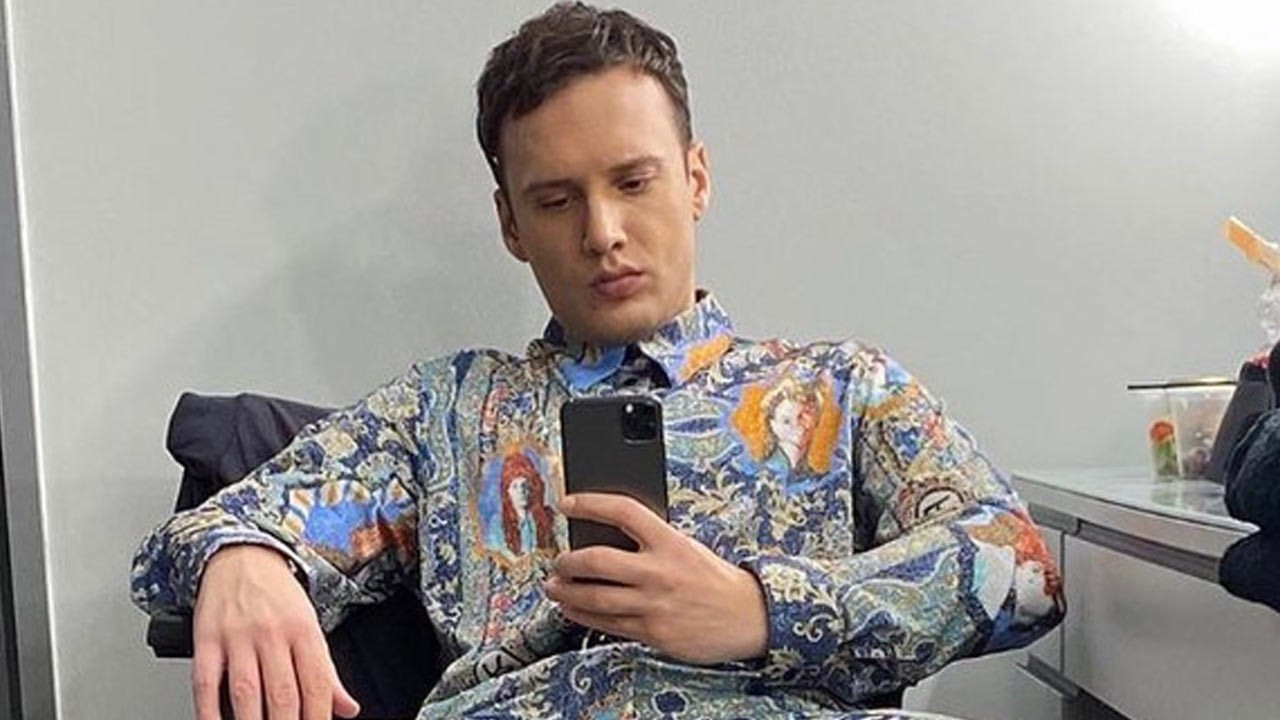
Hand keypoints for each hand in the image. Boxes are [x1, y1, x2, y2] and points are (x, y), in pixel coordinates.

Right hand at [192, 545, 359, 719]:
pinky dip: (209, 712)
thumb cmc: (277, 594)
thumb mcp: (310, 624)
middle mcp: (272, 633)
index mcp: (303, 630)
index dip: (318, 717)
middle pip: (282, 694)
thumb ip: (327, 671)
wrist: (241, 555)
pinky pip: (205, 683)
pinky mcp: (206, 640)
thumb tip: (348, 708)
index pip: (316, 684)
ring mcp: (237, 637)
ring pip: (245, 693)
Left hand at [546, 493, 767, 664]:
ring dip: (565, 592)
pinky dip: (582, 615)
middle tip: (558, 561)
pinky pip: (607, 624)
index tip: (567, 503)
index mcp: (670, 541)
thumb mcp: (687, 546)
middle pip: (597, 560)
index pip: (623, 511)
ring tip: (554, 587)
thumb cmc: (713, 578)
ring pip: (595, 597)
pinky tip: (572, 609)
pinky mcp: (652, 633)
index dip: (590, 503)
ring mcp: (654, 605)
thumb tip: (604, 534)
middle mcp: (660, 571)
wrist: (748, 616)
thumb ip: (651, 540)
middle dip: (567, 561)